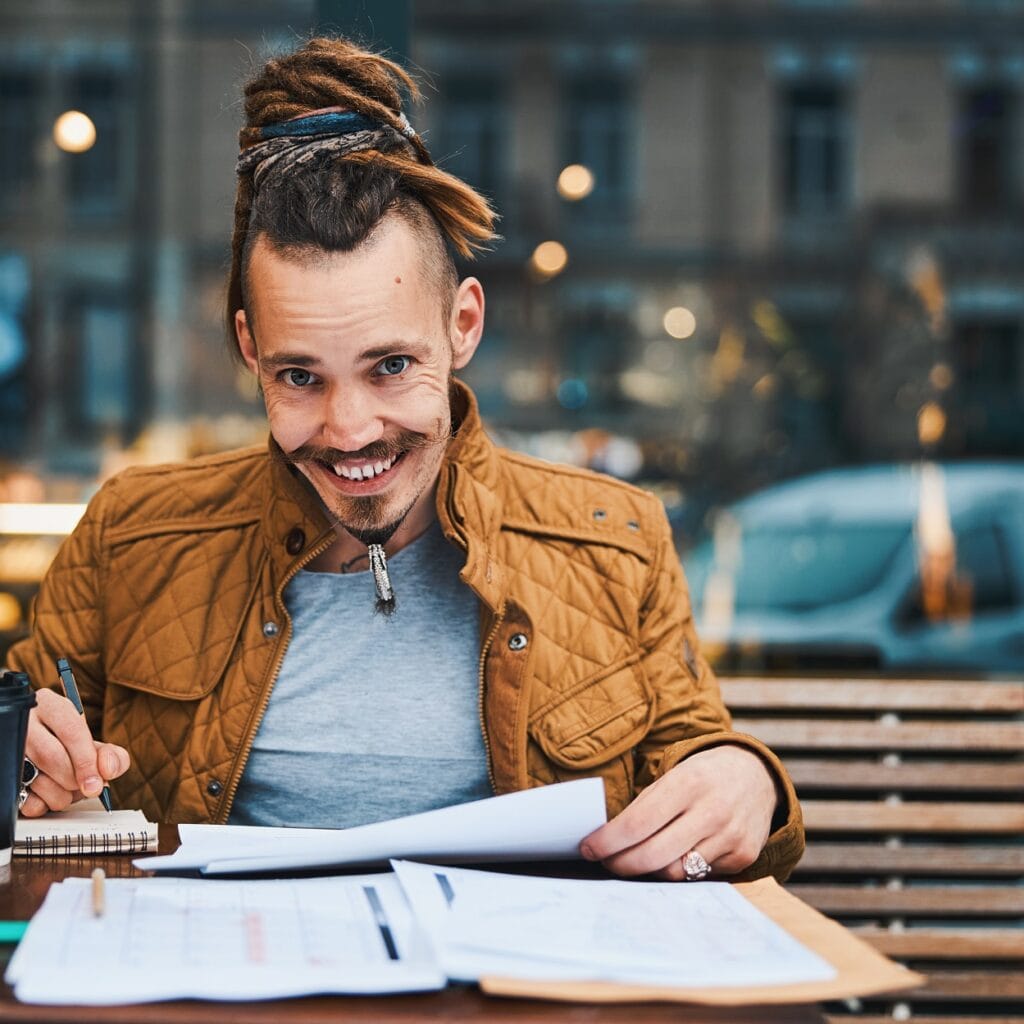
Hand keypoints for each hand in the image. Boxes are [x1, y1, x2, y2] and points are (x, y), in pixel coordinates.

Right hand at [19, 689, 129, 817]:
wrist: (37, 748)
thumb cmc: (65, 746)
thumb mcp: (88, 741)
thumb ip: (107, 754)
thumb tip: (108, 771)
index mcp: (50, 706)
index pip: (71, 731)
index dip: (87, 761)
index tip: (97, 783)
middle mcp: (24, 723)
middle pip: (52, 756)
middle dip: (74, 780)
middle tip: (85, 786)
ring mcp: (10, 748)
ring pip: (36, 779)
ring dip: (60, 795)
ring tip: (67, 789)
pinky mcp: (5, 774)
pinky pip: (24, 799)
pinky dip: (43, 805)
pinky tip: (48, 795)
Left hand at [579, 745, 776, 880]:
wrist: (756, 775)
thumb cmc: (702, 776)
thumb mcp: (673, 775)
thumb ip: (645, 806)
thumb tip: (605, 839)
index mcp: (688, 783)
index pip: (637, 823)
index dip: (608, 841)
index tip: (589, 848)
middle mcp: (712, 811)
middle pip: (653, 855)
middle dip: (621, 864)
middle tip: (606, 861)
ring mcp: (730, 837)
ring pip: (675, 872)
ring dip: (649, 871)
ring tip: (636, 860)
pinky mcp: (742, 857)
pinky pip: (699, 877)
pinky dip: (680, 870)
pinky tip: (672, 858)